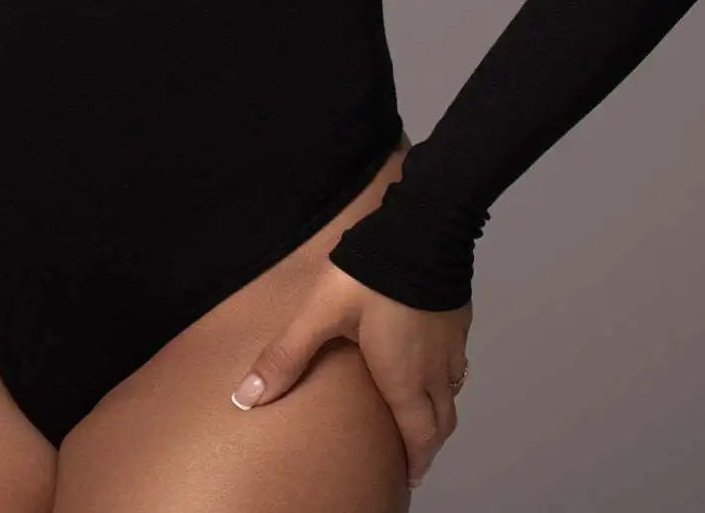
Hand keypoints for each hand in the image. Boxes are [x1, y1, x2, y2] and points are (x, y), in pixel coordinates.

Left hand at [229, 260, 471, 491]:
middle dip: (428, 442)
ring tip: (420, 413)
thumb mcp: (320, 314)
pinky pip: (457, 360)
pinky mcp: (459, 316)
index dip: (415, 461)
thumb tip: (246, 398)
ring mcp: (452, 341)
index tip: (407, 477)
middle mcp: (435, 367)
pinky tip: (429, 359)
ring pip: (453, 391)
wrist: (422, 227)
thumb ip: (287, 356)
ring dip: (438, 409)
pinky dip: (446, 375)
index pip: (419, 435)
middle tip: (413, 454)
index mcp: (403, 377)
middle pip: (442, 420)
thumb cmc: (371, 275)